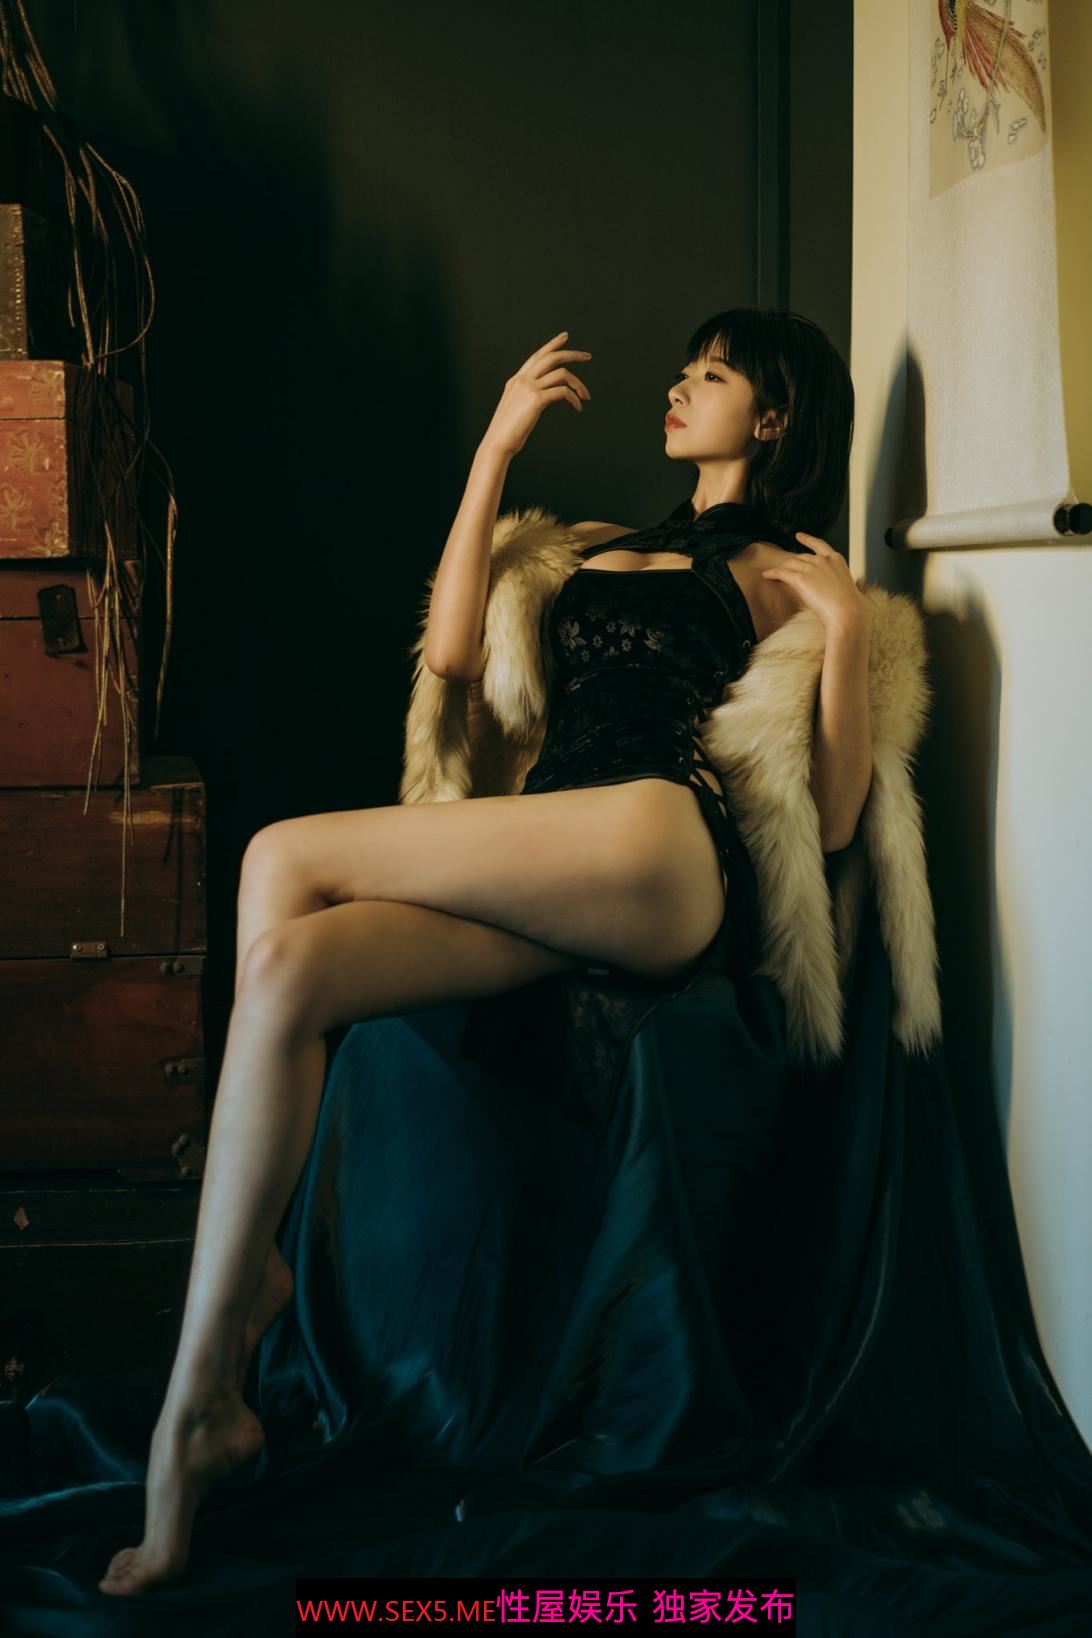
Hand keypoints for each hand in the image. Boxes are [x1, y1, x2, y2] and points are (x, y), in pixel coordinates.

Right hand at [480, 330, 592, 457]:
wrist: (497, 443)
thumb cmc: (507, 432)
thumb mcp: (515, 409)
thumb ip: (526, 398)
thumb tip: (542, 397)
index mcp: (516, 380)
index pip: (537, 356)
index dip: (552, 344)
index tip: (565, 337)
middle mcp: (522, 380)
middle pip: (551, 357)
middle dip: (572, 354)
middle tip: (587, 357)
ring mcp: (529, 388)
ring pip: (562, 374)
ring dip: (579, 383)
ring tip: (586, 396)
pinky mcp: (536, 400)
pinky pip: (563, 392)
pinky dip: (574, 398)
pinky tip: (578, 407)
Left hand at [760, 531, 871, 633]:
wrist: (847, 612)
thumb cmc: (849, 605)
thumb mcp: (844, 586)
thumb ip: (833, 581)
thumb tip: (826, 587)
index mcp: (836, 560)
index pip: (819, 545)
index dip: (807, 539)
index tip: (799, 536)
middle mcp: (823, 560)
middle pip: (801, 557)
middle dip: (792, 562)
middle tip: (785, 568)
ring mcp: (811, 568)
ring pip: (790, 564)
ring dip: (781, 568)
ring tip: (773, 572)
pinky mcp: (800, 578)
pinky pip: (781, 573)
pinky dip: (772, 573)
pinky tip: (766, 575)